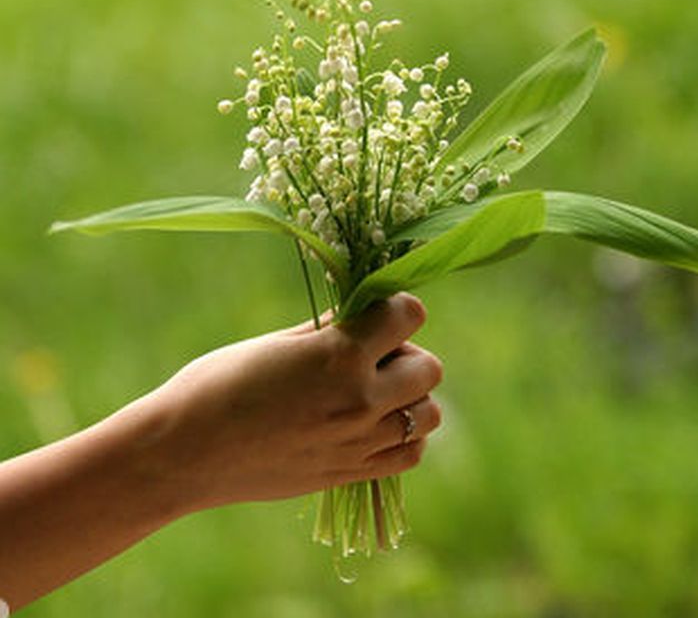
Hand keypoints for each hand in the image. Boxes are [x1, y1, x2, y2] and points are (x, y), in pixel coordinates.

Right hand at [141, 292, 442, 511]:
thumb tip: (362, 313)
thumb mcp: (275, 342)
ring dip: (412, 397)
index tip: (376, 312)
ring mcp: (359, 442)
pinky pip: (411, 454)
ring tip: (376, 393)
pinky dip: (405, 436)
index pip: (409, 315)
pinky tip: (374, 425)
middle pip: (430, 367)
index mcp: (339, 355)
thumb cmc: (216, 385)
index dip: (396, 307)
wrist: (183, 453)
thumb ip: (329, 329)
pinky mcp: (351, 474)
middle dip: (407, 353)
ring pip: (430, 414)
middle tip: (371, 355)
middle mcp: (360, 399)